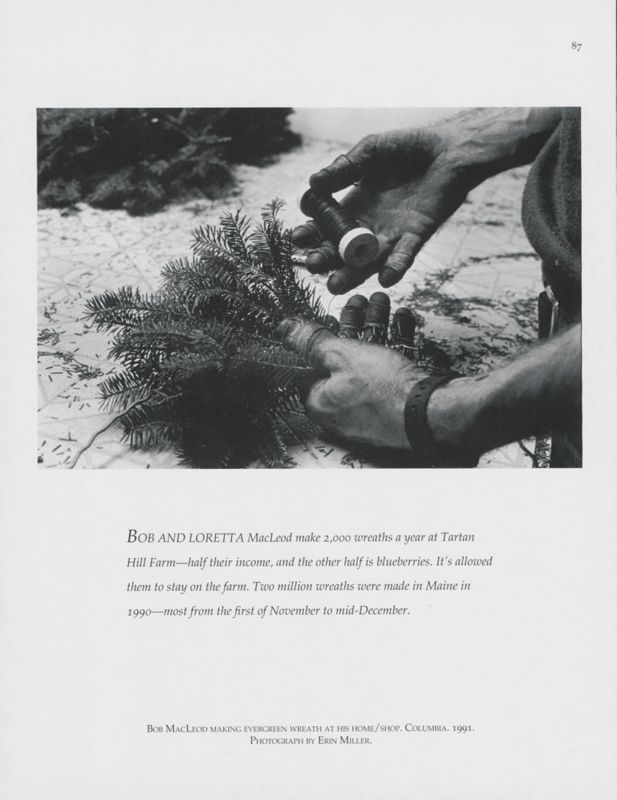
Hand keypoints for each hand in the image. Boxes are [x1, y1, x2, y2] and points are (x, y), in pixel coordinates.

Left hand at [279, 312, 425, 450]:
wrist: (430, 413)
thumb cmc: (383, 391)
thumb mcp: (340, 355)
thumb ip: (311, 341)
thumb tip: (285, 330)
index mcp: (319, 402)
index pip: (308, 364)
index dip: (317, 336)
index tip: (327, 316)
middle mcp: (341, 409)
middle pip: (341, 359)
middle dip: (352, 324)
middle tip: (358, 303)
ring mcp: (369, 407)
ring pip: (368, 359)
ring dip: (375, 326)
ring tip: (381, 302)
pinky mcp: (394, 403)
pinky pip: (389, 369)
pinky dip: (394, 342)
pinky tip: (401, 319)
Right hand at [293, 108, 562, 294]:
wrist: (449, 149)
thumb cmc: (408, 147)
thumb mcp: (370, 152)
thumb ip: (344, 168)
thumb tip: (312, 182)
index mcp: (354, 205)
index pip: (326, 226)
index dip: (310, 233)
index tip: (295, 239)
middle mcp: (370, 224)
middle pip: (342, 250)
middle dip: (326, 259)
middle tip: (312, 265)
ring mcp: (392, 233)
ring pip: (367, 261)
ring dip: (352, 274)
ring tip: (335, 285)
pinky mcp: (416, 236)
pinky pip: (404, 255)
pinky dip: (396, 267)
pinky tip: (385, 277)